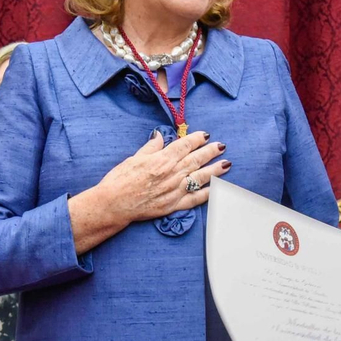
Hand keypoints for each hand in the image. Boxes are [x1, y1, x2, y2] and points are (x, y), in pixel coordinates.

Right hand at [98, 130, 228, 222]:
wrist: (114, 204)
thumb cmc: (120, 179)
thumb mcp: (134, 158)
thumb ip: (150, 147)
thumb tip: (160, 136)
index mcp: (162, 160)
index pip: (184, 146)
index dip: (196, 139)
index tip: (205, 135)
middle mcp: (172, 174)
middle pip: (196, 160)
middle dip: (210, 152)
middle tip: (222, 146)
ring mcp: (174, 190)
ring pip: (200, 178)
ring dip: (215, 170)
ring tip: (226, 164)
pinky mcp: (173, 205)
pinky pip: (194, 199)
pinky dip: (207, 194)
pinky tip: (217, 189)